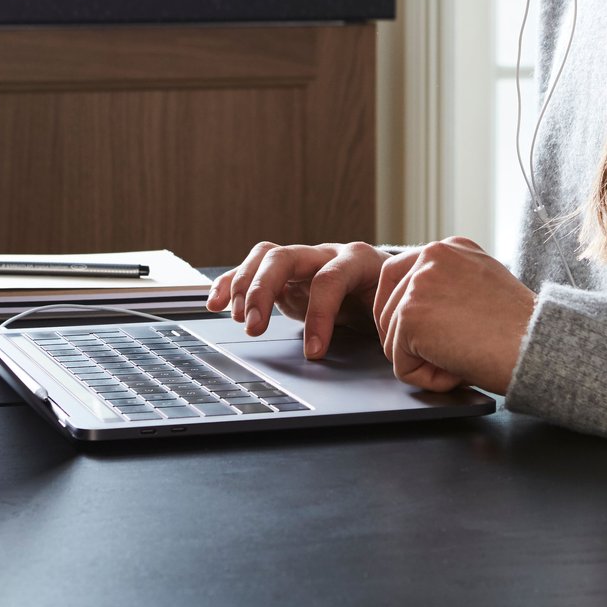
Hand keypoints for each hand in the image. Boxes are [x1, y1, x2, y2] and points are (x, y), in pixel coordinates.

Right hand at [206, 240, 389, 358]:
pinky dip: (231, 284)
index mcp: (359, 260)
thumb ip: (384, 322)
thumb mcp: (392, 310)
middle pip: (286, 257)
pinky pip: (253, 269)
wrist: (390, 282)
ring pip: (266, 257)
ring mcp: (305, 261)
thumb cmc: (391, 298)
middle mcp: (327, 254)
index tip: (313, 353)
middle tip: (254, 329)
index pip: (330, 279)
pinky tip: (214, 302)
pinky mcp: (287, 274)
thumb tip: (385, 350)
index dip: (319, 315)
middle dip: (263, 291)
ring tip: (235, 318)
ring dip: (244, 286)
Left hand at [374, 238, 535, 394]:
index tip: (428, 335)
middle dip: (408, 340)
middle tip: (448, 352)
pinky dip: (427, 379)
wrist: (535, 343)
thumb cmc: (519, 327)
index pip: (397, 276)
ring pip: (391, 338)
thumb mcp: (481, 286)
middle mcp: (432, 255)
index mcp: (450, 248)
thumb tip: (420, 309)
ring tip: (461, 357)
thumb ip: (448, 285)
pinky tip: (458, 369)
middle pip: (386, 308)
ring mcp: (418, 283)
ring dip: (421, 360)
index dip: (404, 315)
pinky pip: (400, 365)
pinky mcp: (410, 315)